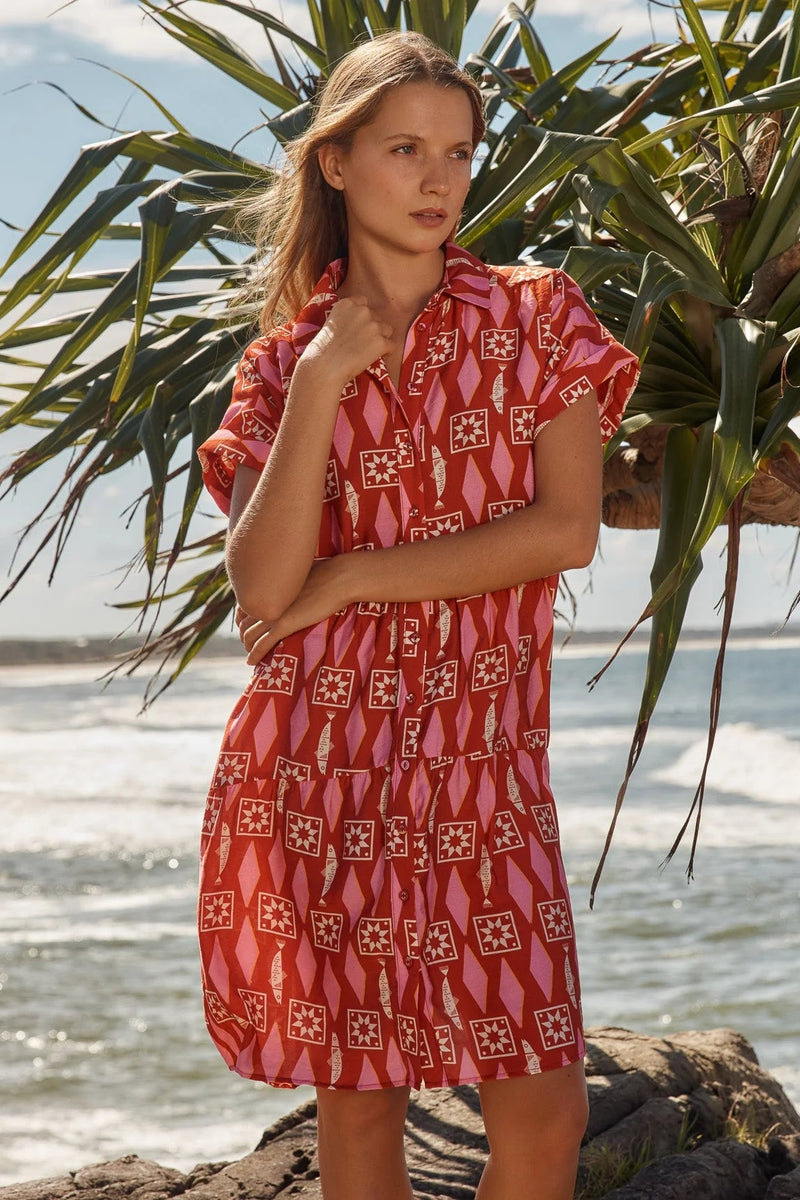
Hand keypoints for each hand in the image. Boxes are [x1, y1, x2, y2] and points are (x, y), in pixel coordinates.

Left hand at [235, 557, 350, 664]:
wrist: (340, 577)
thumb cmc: (327, 571)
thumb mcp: (302, 572)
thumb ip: (292, 580)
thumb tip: (297, 581)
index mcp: (269, 586)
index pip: (245, 606)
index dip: (243, 619)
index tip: (248, 627)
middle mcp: (267, 599)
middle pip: (244, 622)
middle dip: (244, 635)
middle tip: (250, 644)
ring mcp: (274, 612)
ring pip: (249, 635)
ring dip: (248, 647)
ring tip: (252, 655)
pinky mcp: (284, 625)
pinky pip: (262, 644)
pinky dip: (254, 654)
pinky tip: (252, 662)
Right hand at [298, 296, 394, 389]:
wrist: (324, 365)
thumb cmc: (322, 349)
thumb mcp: (330, 323)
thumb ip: (345, 317)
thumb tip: (356, 324)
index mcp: (347, 304)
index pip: (363, 302)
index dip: (363, 316)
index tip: (358, 326)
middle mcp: (362, 311)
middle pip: (376, 317)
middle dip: (372, 328)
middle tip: (361, 343)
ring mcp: (373, 326)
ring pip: (387, 330)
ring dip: (380, 339)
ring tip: (367, 351)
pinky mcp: (381, 342)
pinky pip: (391, 346)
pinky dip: (385, 352)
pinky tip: (373, 358)